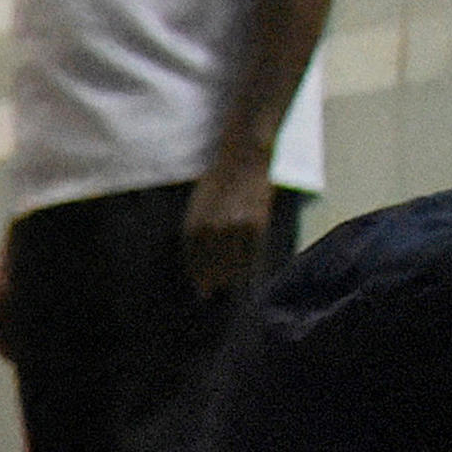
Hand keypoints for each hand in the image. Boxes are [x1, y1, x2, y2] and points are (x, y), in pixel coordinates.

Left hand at [182, 159, 280, 297]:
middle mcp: (213, 229)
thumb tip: (198, 263)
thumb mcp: (197, 206)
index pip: (194, 261)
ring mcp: (235, 227)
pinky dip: (249, 265)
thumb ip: (196, 233)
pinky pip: (252, 253)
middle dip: (212, 282)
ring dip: (230, 277)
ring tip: (229, 286)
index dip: (198, 277)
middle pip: (212, 266)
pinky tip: (246, 273)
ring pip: (232, 264)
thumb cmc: (218, 181)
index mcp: (195, 225)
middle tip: (213, 293)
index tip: (201, 289)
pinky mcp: (256, 224)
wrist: (244, 158)